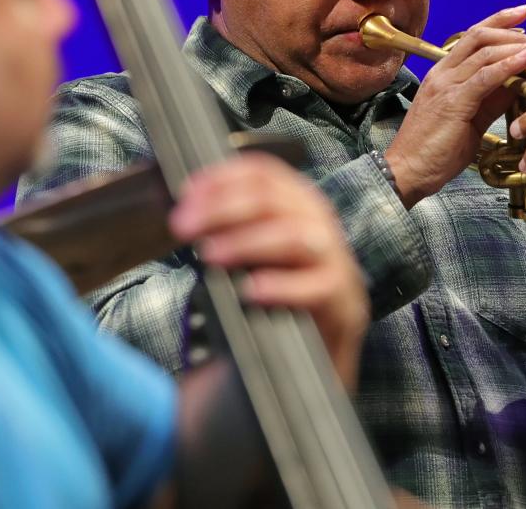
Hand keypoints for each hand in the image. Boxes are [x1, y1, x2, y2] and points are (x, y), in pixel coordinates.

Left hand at [168, 153, 368, 388]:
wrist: (322, 353)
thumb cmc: (282, 295)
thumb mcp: (256, 254)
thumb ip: (231, 231)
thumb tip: (186, 216)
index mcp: (296, 203)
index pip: (262, 172)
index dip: (221, 177)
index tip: (186, 193)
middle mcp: (318, 222)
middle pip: (273, 198)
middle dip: (221, 207)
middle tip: (184, 226)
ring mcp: (333, 259)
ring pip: (295, 235)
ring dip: (247, 241)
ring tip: (210, 255)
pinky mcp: (342, 299)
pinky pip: (315, 287)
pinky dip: (281, 286)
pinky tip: (250, 292)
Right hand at [384, 4, 525, 208]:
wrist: (408, 171)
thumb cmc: (436, 150)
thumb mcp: (470, 118)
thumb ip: (491, 98)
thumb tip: (519, 82)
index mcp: (443, 74)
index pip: (472, 36)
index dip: (499, 21)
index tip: (523, 13)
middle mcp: (442, 73)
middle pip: (480, 35)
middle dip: (514, 32)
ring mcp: (445, 85)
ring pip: (484, 51)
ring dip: (518, 48)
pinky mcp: (453, 102)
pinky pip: (484, 77)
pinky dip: (508, 65)